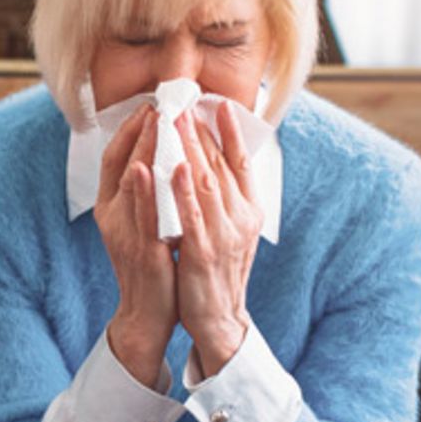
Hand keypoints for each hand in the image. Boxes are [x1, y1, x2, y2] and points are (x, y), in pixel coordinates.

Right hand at [96, 105, 177, 388]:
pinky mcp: (141, 251)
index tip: (147, 105)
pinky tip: (146, 168)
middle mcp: (112, 216)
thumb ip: (144, 194)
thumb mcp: (141, 223)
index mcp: (110, 207)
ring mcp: (124, 233)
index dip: (128, 129)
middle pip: (121, 163)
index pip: (114, 157)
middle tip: (157, 102)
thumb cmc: (150, 267)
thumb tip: (157, 157)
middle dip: (138, 130)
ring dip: (141, 150)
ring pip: (130, 183)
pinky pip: (141, 216)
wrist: (146, 315)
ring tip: (153, 121)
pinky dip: (142, 191)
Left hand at [171, 102, 262, 377]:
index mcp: (249, 211)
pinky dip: (182, 189)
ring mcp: (223, 234)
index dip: (232, 132)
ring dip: (189, 148)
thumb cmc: (219, 272)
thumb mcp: (231, 231)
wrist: (219, 320)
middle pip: (220, 165)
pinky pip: (191, 215)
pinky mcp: (202, 251)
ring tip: (175, 119)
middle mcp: (241, 218)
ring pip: (205, 182)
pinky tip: (171, 166)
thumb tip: (215, 164)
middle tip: (183, 101)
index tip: (219, 104)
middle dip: (200, 131)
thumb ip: (225, 199)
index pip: (241, 163)